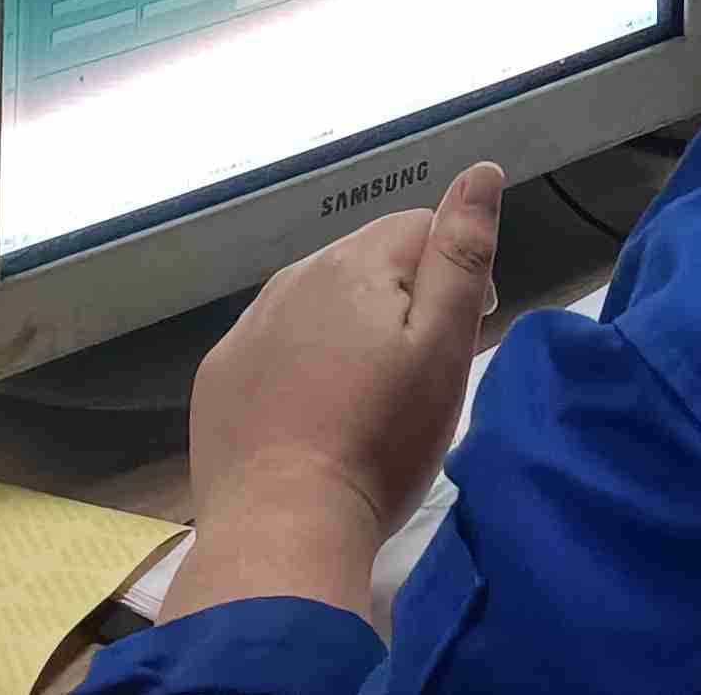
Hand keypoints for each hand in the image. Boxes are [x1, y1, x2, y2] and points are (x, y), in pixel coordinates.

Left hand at [159, 162, 505, 622]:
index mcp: (353, 265)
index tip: (462, 337)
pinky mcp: (218, 377)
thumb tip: (482, 171)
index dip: (454, 274)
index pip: (420, 229)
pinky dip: (299, 364)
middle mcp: (292, 279)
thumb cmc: (380, 441)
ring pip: (317, 303)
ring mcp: (247, 329)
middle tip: (415, 377)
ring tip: (365, 400)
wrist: (281, 529)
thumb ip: (461, 256)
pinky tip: (313, 416)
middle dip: (400, 301)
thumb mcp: (444, 349)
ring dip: (348, 330)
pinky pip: (272, 346)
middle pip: (367, 263)